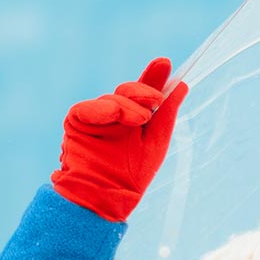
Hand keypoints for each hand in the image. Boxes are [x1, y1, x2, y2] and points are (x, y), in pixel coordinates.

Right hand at [51, 58, 187, 221]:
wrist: (106, 196)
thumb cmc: (131, 175)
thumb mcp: (156, 142)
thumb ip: (166, 114)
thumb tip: (182, 86)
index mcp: (133, 120)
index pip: (144, 93)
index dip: (153, 78)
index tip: (164, 63)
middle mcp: (114, 116)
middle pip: (128, 90)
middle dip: (144, 91)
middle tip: (157, 98)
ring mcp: (96, 118)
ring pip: (112, 98)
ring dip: (128, 106)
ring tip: (140, 121)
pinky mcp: (77, 122)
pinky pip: (87, 108)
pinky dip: (101, 110)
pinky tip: (113, 115)